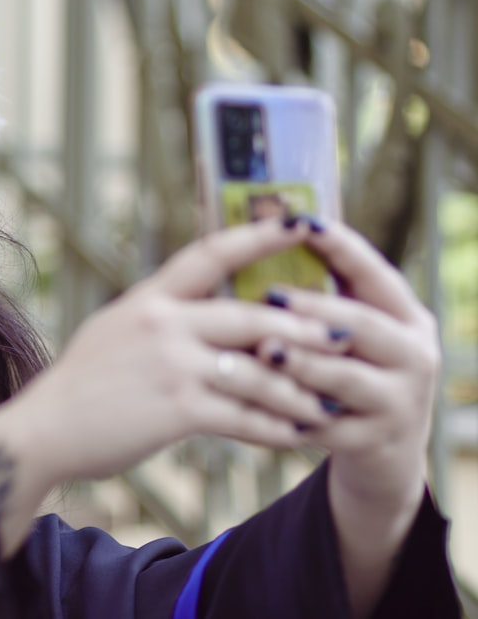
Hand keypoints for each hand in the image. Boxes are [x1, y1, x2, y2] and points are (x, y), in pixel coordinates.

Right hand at [0, 217, 344, 555]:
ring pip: (258, 370)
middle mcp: (163, 322)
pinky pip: (244, 417)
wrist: (43, 430)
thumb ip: (162, 316)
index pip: (211, 253)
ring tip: (325, 403)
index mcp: (149, 297)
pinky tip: (294, 436)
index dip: (258, 235)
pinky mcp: (177, 410)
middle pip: (253, 316)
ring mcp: (172, 365)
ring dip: (298, 390)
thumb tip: (206, 307)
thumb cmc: (82, 383)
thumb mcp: (116, 329)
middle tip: (344, 336)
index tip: (300, 223)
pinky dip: (275, 428)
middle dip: (304, 328)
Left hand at [253, 220, 435, 616]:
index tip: (303, 221)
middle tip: (270, 295)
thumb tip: (264, 239)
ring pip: (346, 378)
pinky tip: (258, 405)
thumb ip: (322, 297)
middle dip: (315, 308)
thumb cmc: (348, 371)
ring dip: (302, 363)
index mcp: (406, 317)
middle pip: (364, 325)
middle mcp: (414, 355)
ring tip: (263, 350)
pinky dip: (291, 413)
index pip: (374, 274)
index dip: (341, 247)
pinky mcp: (375, 441)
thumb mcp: (350, 334)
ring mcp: (399, 401)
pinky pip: (328, 426)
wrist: (383, 451)